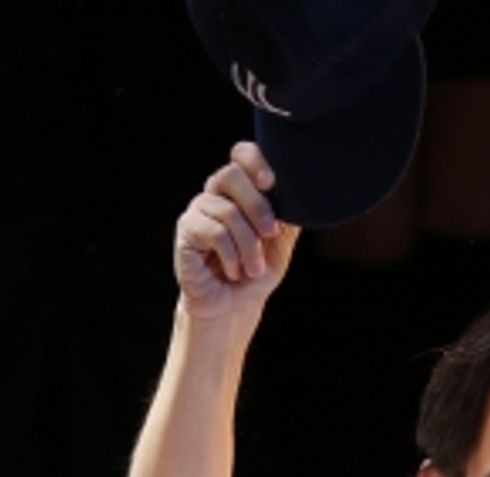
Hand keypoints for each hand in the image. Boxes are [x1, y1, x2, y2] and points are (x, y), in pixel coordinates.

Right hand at [175, 141, 299, 319]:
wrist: (233, 309)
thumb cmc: (256, 273)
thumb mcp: (282, 241)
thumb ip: (289, 212)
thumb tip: (303, 189)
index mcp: (241, 189)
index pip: (242, 154)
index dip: (255, 161)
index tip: (272, 183)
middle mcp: (216, 194)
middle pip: (230, 175)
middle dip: (256, 205)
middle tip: (270, 233)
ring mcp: (199, 211)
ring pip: (226, 209)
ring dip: (247, 243)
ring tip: (254, 268)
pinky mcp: (186, 231)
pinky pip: (213, 232)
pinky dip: (230, 254)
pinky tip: (234, 270)